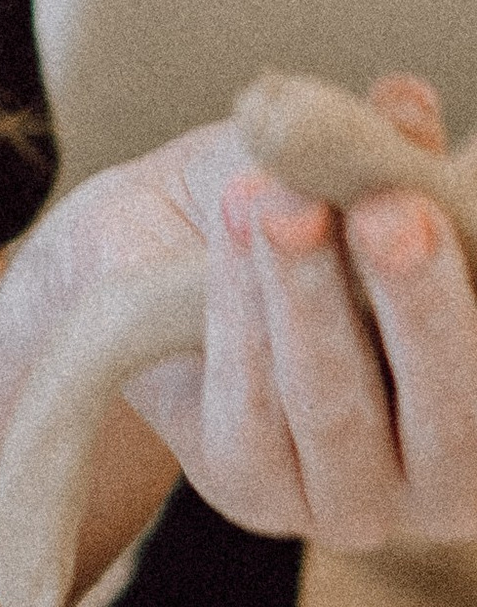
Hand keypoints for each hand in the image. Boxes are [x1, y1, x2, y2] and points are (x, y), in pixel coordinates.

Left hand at [114, 75, 476, 551]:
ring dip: (310, 297)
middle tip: (388, 212)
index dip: (475, 284)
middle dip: (418, 300)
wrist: (160, 255)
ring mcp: (353, 501)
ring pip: (338, 406)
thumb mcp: (353, 176)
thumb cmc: (291, 219)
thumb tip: (405, 105)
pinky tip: (238, 234)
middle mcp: (447, 479)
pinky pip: (250, 409)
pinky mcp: (254, 492)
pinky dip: (243, 314)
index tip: (439, 205)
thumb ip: (393, 155)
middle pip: (452, 409)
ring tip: (286, 204)